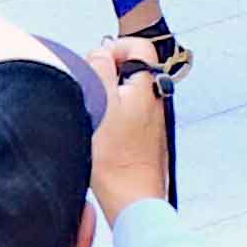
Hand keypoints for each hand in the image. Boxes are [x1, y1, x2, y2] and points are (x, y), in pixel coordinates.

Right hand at [93, 35, 175, 213]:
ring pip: (126, 93)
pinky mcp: (145, 140)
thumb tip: (101, 51)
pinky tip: (101, 137)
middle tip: (90, 93)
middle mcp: (155, 100)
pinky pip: (127, 116)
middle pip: (129, 69)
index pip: (137, 46)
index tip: (95, 66)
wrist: (133, 200)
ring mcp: (152, 121)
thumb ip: (100, 68)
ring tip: (94, 118)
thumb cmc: (115, 157)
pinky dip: (113, 119)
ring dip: (108, 99)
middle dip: (106, 75)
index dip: (114, 49)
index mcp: (148, 85)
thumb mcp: (100, 102)